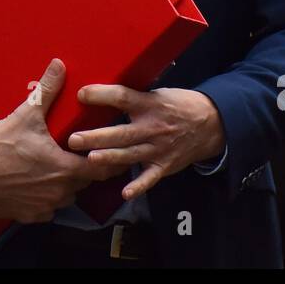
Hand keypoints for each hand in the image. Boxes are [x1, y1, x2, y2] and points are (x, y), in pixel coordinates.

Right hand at [0, 58, 131, 223]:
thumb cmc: (0, 144)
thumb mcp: (26, 113)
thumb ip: (47, 90)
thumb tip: (59, 64)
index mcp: (65, 169)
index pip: (100, 169)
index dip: (106, 161)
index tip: (107, 153)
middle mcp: (58, 192)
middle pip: (83, 184)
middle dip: (83, 170)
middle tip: (77, 155)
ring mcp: (43, 207)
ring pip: (65, 198)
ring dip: (65, 186)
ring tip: (56, 169)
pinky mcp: (27, 216)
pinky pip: (46, 211)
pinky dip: (45, 200)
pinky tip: (37, 186)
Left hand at [67, 86, 225, 201]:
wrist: (211, 124)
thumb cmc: (177, 105)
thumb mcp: (158, 93)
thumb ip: (134, 95)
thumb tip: (100, 90)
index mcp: (150, 104)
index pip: (123, 97)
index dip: (102, 95)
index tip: (81, 94)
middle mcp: (152, 127)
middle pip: (121, 133)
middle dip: (96, 137)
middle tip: (73, 139)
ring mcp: (158, 148)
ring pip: (130, 155)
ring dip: (110, 158)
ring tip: (90, 160)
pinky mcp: (164, 165)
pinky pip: (150, 178)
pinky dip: (139, 186)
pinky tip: (125, 193)